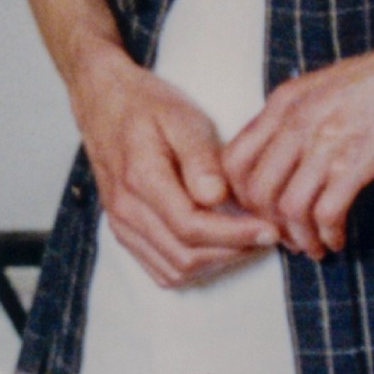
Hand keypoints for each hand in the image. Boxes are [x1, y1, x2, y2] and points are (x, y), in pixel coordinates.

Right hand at [70, 43, 278, 287]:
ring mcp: (121, 225)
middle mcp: (126, 210)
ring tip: (250, 239)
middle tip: (268, 234)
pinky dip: (194, 266)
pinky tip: (220, 245)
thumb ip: (200, 158)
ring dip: (216, 262)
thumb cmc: (149, 106)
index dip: (235, 234)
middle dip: (233, 252)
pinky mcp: (123, 232)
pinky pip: (160, 269)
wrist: (105, 103)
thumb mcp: (182, 117)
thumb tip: (217, 197)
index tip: (269, 228)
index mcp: (141, 179)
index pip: (191, 227)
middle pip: (185, 256)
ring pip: (174, 269)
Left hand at [221, 14, 373, 259]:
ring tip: (313, 247)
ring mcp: (328, 138)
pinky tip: (339, 239)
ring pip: (288, 208)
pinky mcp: (361, 158)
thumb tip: (281, 155)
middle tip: (289, 238)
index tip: (263, 213)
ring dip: (299, 238)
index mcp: (286, 100)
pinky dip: (328, 235)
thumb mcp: (329, 84)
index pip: (234, 159)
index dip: (241, 198)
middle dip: (268, 225)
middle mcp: (298, 119)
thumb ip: (299, 114)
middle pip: (256, 191)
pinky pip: (327, 212)